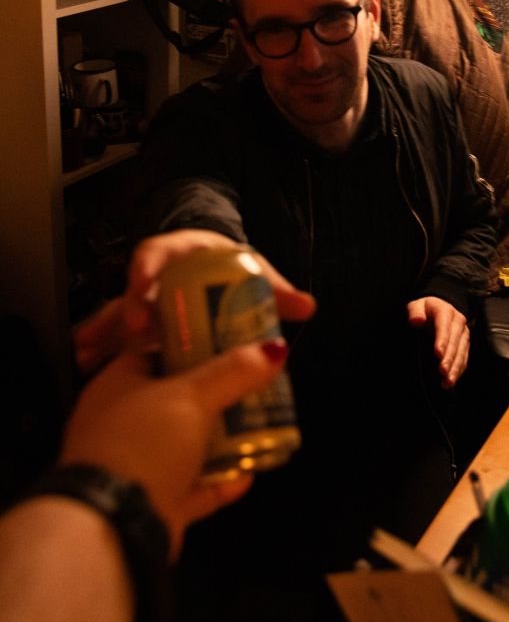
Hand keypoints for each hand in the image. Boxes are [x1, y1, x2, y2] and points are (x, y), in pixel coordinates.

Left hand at [61, 340, 290, 556]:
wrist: (113, 525)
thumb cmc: (144, 441)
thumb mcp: (192, 396)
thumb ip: (233, 372)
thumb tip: (274, 349)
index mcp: (117, 385)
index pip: (157, 353)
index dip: (194, 345)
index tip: (231, 342)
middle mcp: (122, 424)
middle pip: (176, 401)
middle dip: (217, 396)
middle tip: (255, 383)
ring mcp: (135, 467)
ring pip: (186, 446)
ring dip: (223, 441)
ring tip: (261, 425)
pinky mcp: (151, 505)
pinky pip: (192, 487)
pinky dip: (219, 481)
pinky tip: (248, 474)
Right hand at [75, 230, 314, 373]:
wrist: (223, 269)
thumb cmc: (235, 270)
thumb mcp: (254, 273)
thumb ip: (276, 291)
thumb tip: (307, 306)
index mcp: (181, 256)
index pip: (156, 252)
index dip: (147, 266)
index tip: (142, 283)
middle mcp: (159, 277)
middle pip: (135, 289)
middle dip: (126, 308)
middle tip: (129, 331)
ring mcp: (147, 302)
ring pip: (119, 314)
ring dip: (104, 333)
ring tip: (87, 356)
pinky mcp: (143, 326)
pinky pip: (119, 337)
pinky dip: (105, 351)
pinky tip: (89, 368)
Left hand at [406, 296, 469, 388]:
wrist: (439, 307)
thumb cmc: (426, 309)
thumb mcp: (417, 305)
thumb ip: (415, 312)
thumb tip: (416, 321)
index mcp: (446, 312)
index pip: (444, 327)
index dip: (442, 341)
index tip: (437, 353)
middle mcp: (458, 323)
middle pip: (455, 343)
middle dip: (449, 358)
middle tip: (442, 371)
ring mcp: (463, 334)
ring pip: (462, 353)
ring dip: (455, 368)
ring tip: (447, 381)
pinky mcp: (465, 344)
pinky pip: (464, 359)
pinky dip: (458, 370)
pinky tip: (451, 381)